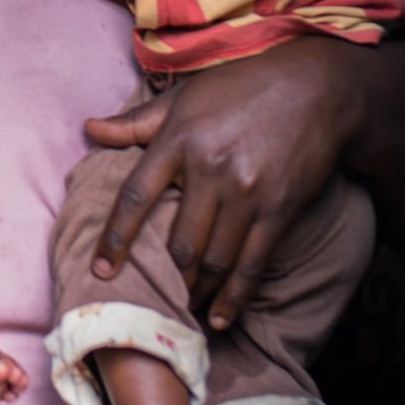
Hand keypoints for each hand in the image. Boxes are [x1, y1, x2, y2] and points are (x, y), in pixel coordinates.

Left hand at [86, 40, 367, 330]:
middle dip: (164, 278)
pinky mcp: (279, 210)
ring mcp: (247, 193)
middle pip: (178, 242)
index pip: (135, 196)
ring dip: (196, 292)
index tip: (100, 271)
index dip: (114, 238)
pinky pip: (251, 263)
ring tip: (182, 310)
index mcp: (179, 139)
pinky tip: (220, 317)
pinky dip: (234, 296)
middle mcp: (210, 169)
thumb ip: (136, 122)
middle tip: (151, 301)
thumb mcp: (185, 96)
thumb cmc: (242, 87)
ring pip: (213, 259)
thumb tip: (88, 129)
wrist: (316, 88)